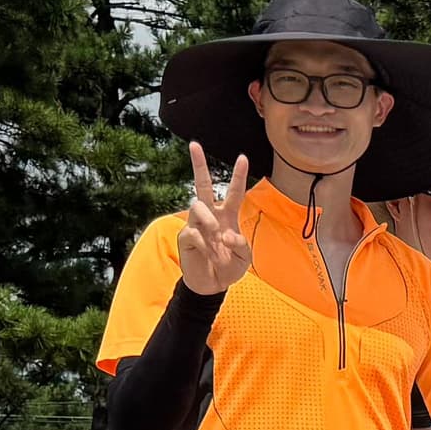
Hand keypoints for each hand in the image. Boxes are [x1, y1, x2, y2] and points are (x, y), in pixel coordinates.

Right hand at [176, 142, 254, 294]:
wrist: (213, 284)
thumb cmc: (229, 267)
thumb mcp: (244, 258)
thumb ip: (241, 245)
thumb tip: (227, 235)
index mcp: (228, 216)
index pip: (234, 192)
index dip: (238, 176)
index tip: (242, 157)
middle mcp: (211, 215)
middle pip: (203, 185)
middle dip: (199, 165)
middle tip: (194, 144)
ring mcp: (197, 224)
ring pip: (198, 206)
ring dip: (208, 220)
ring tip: (215, 237)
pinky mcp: (186, 236)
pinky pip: (194, 233)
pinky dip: (205, 246)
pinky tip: (208, 255)